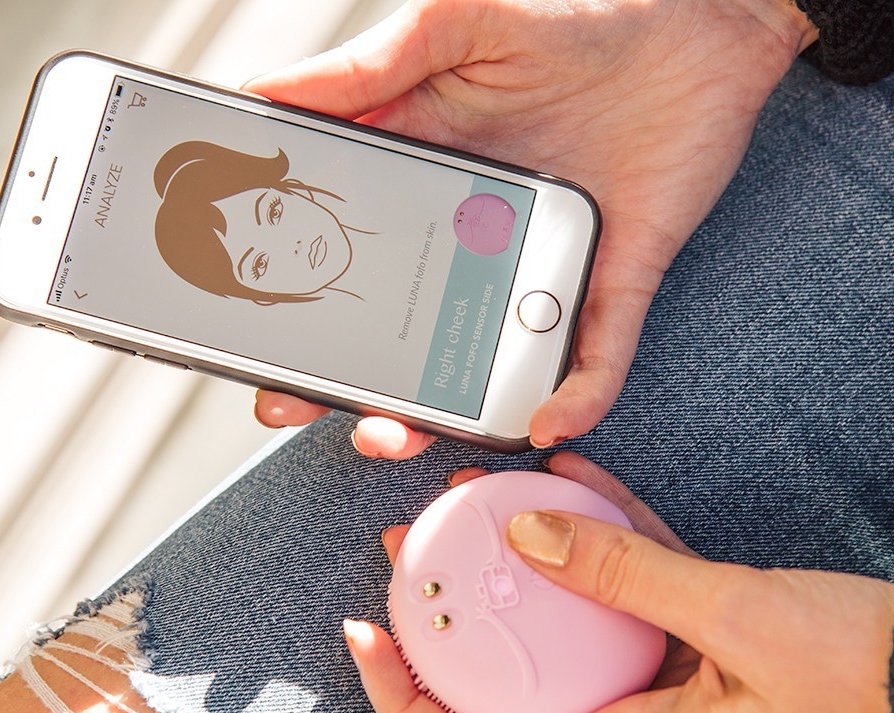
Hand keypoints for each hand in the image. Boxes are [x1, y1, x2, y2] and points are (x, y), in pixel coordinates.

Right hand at [247, 0, 817, 458]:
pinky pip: (598, 351)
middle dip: (349, 383)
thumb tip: (264, 96)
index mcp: (426, 183)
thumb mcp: (454, 28)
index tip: (255, 345)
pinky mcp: (613, 275)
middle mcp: (476, 238)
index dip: (299, 308)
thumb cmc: (577, 14)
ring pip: (484, 359)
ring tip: (400, 432)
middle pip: (402, 330)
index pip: (345, 258)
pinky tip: (543, 421)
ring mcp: (542, 264)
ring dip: (440, 410)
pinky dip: (576, 393)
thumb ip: (366, 68)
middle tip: (296, 407)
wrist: (698, 17)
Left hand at [344, 452, 893, 712]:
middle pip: (503, 686)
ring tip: (478, 502)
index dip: (406, 702)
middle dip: (450, 617)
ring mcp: (658, 689)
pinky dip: (595, 544)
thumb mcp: (747, 618)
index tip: (366, 635)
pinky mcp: (691, 648)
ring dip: (515, 571)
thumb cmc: (874, 691)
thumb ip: (629, 574)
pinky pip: (620, 598)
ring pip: (558, 633)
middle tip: (414, 547)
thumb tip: (528, 535)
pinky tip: (573, 484)